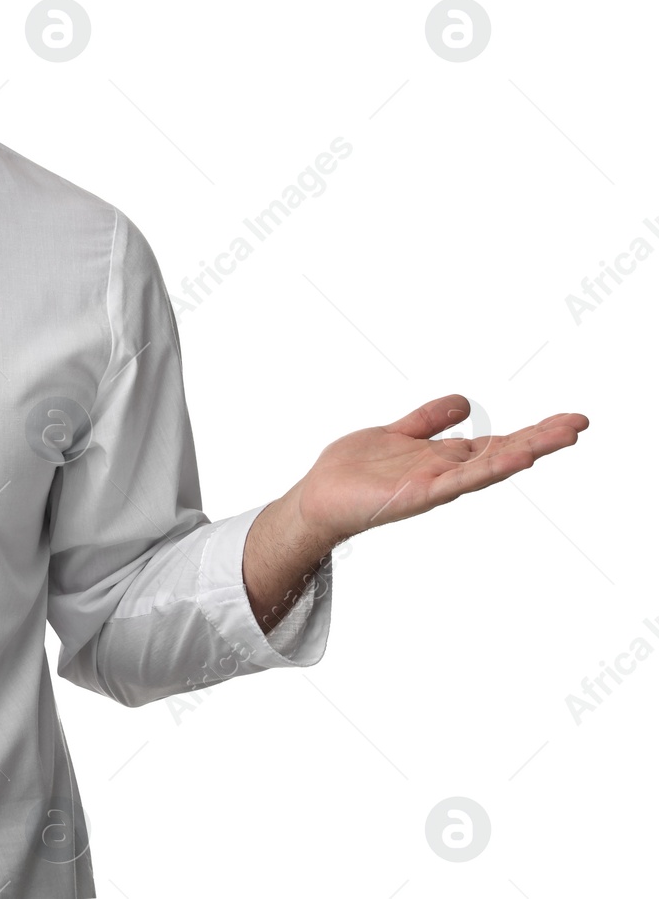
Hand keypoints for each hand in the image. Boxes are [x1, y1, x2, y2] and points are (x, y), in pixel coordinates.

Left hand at [294, 394, 588, 543]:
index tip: (568, 420)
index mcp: (443, 457)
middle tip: (580, 424)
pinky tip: (512, 459)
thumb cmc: (353, 471)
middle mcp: (446, 471)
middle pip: (501, 452)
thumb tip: (465, 402)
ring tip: (559, 438)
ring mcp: (435, 484)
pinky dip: (486, 469)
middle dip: (540, 439)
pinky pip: (458, 480)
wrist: (318, 497)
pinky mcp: (417, 494)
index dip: (531, 432)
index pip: (496, 442)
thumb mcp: (397, 433)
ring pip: (488, 466)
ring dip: (524, 452)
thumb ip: (429, 420)